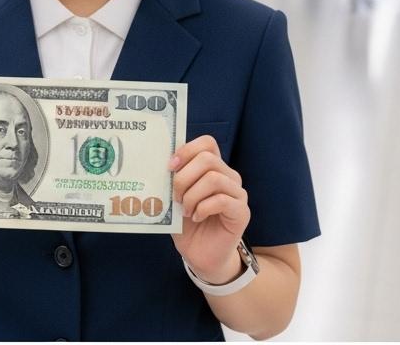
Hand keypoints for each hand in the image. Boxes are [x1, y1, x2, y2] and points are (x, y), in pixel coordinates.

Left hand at [168, 135, 250, 282]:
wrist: (201, 257)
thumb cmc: (188, 227)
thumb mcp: (175, 201)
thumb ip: (172, 183)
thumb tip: (157, 167)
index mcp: (213, 169)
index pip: (207, 143)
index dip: (187, 150)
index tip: (170, 167)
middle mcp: (228, 176)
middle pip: (208, 159)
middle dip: (184, 178)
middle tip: (175, 197)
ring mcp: (238, 193)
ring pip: (214, 178)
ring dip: (192, 196)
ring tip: (185, 211)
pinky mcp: (241, 211)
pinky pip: (222, 200)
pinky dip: (203, 208)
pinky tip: (196, 218)